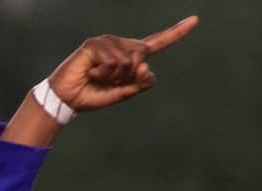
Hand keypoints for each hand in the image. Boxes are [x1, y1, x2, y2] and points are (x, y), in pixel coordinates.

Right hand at [48, 16, 198, 112]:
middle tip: (107, 80)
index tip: (195, 21)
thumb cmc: (91, 95)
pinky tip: (89, 72)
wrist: (66, 99)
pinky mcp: (94, 44)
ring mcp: (107, 42)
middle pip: (142, 54)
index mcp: (129, 55)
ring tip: (95, 76)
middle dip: (128, 74)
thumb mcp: (121, 93)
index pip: (157, 43)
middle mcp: (120, 44)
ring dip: (112, 76)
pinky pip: (112, 60)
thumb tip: (147, 67)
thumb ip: (139, 84)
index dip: (176, 33)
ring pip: (127, 60)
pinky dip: (102, 72)